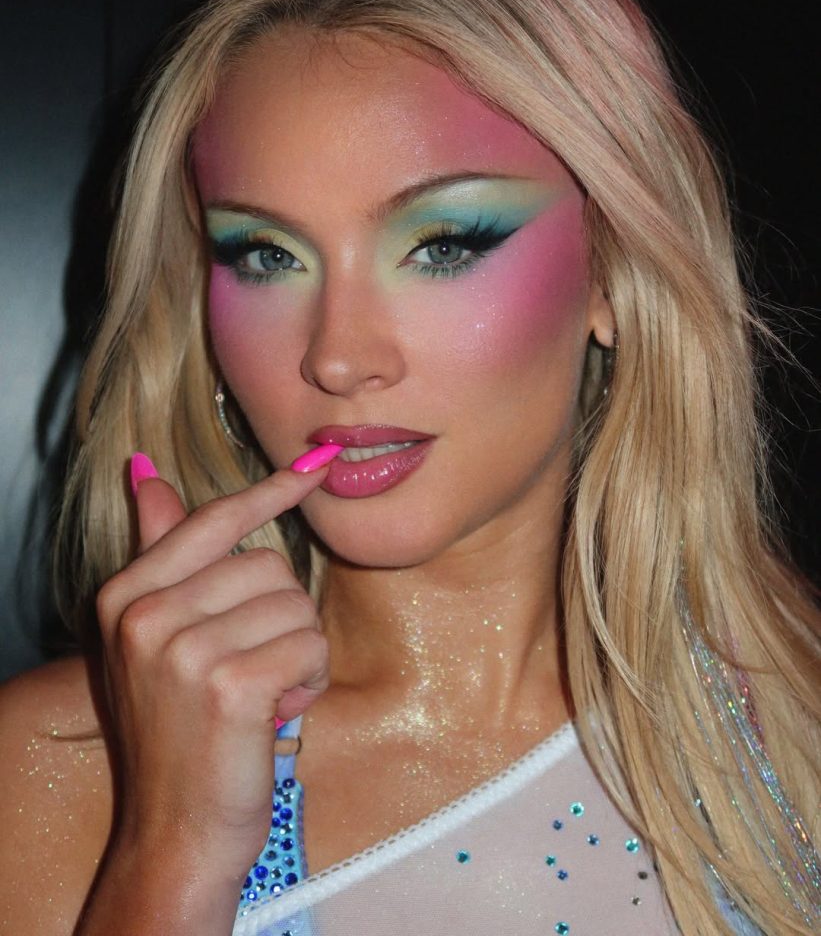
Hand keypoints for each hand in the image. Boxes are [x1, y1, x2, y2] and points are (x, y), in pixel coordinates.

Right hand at [96, 459, 329, 888]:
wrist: (177, 830)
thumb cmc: (181, 728)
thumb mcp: (153, 637)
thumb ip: (158, 552)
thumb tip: (146, 472)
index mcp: (125, 594)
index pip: (213, 521)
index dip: (271, 491)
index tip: (317, 465)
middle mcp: (145, 614)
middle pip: (268, 564)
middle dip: (283, 615)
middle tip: (255, 666)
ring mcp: (183, 650)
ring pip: (295, 605)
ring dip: (299, 651)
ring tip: (263, 691)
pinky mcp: (229, 686)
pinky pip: (309, 645)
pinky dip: (309, 680)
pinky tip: (276, 712)